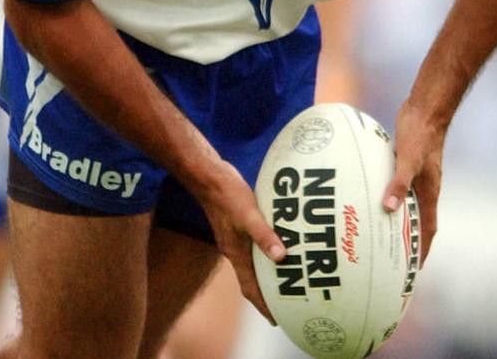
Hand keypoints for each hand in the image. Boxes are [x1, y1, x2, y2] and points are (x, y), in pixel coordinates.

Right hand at [194, 159, 285, 323]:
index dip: (263, 306)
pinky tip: (276, 243)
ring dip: (267, 271)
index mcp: (236, 254)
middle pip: (252, 280)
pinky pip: (252, 246)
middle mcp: (234, 250)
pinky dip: (264, 250)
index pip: (250, 289)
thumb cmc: (227, 195)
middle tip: (288, 301)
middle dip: (267, 293)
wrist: (208, 176)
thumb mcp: (248, 214)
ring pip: (252, 263)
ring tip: (286, 275)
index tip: (277, 320)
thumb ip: (264, 235)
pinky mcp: (235, 225)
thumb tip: (281, 257)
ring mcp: (233, 238)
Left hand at [381, 100, 444, 264]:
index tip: (413, 269)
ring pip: (406, 203)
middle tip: (390, 255)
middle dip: (407, 240)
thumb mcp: (409, 160)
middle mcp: (425, 187)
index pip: (427, 230)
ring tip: (376, 229)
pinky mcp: (406, 163)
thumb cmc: (421, 134)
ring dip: (395, 216)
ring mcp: (416, 175)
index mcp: (430, 192)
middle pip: (417, 220)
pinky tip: (369, 194)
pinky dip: (387, 193)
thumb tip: (389, 208)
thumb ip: (399, 183)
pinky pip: (396, 185)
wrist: (426, 110)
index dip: (421, 250)